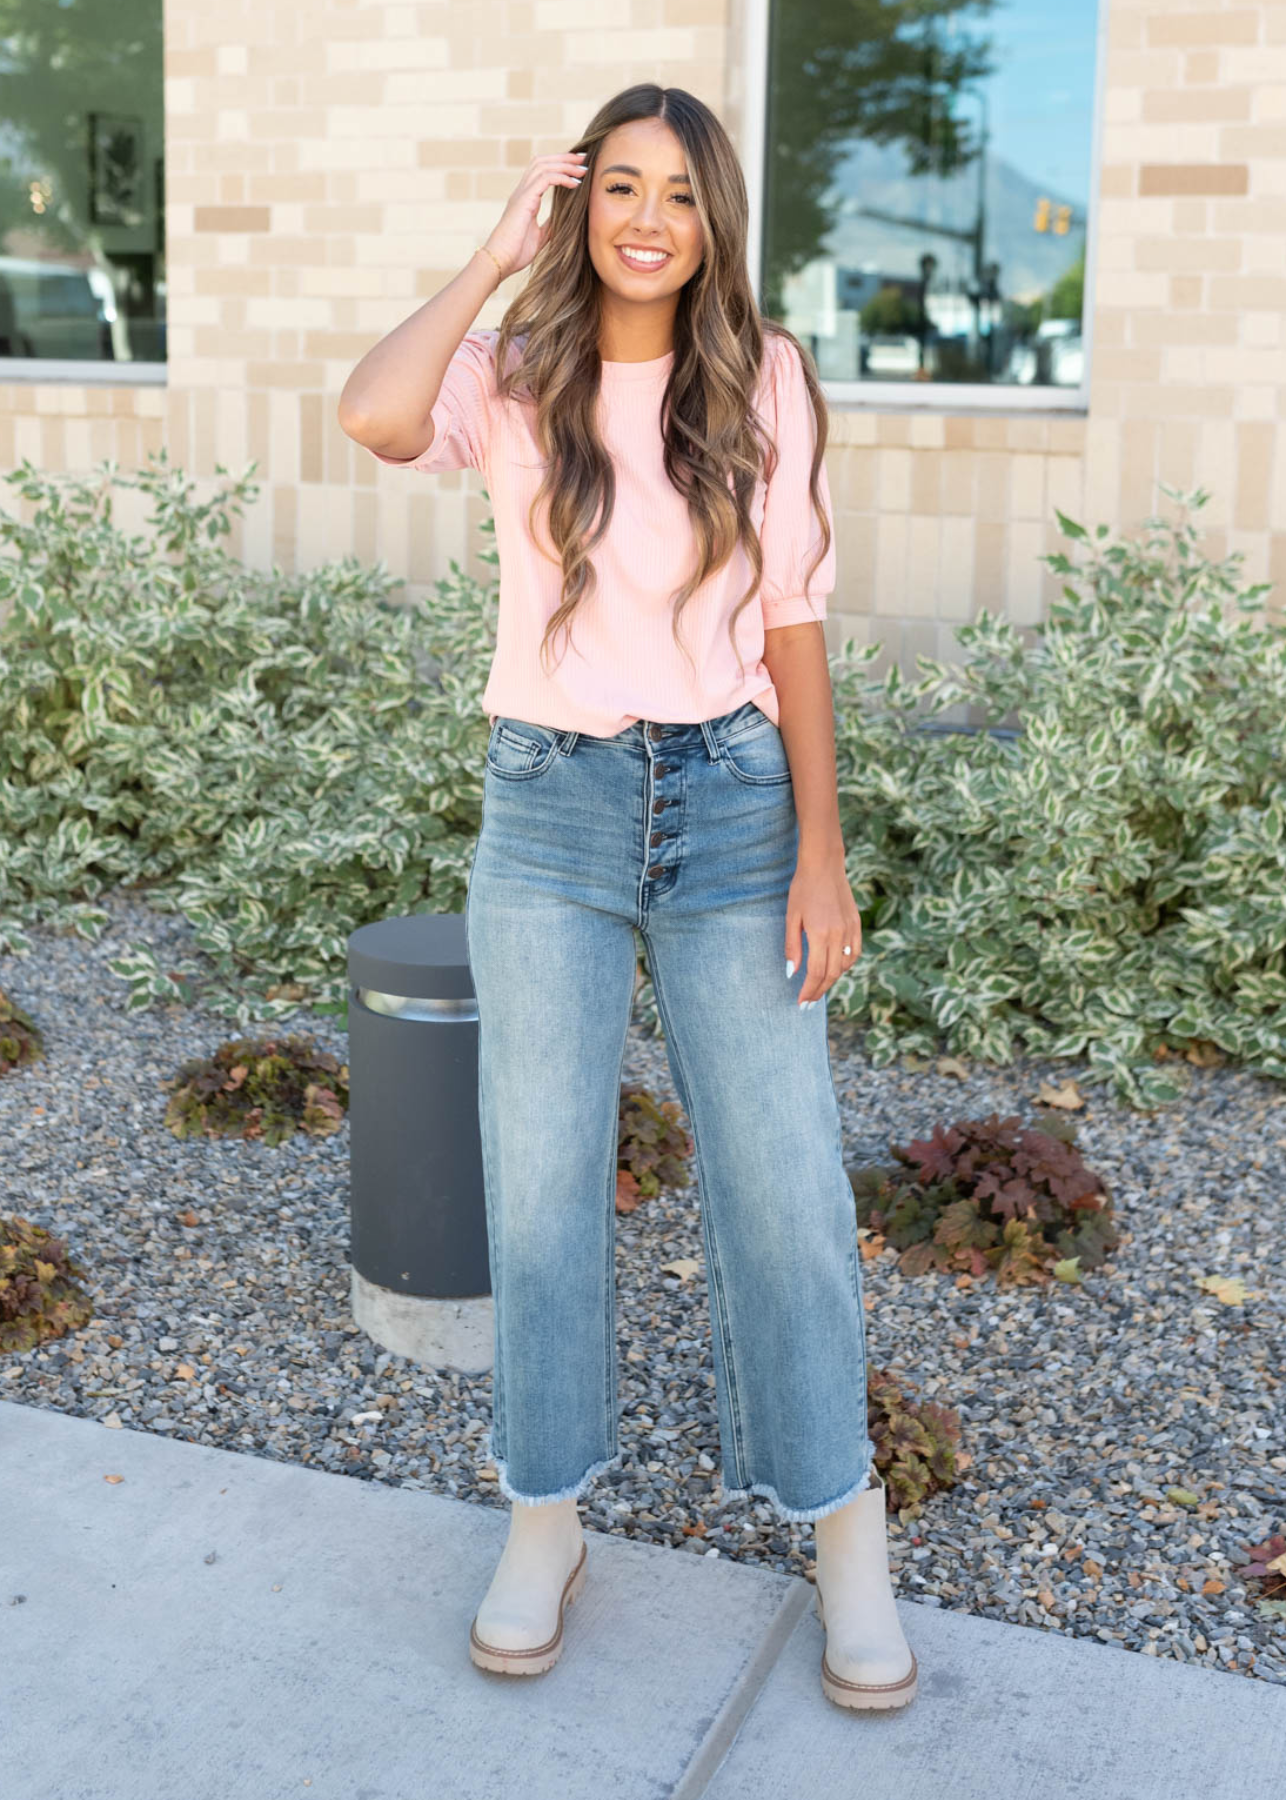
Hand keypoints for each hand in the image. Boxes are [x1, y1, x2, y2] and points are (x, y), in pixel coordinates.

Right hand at [483, 148, 587, 278]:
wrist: (501, 261)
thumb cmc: (516, 252)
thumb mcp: (540, 236)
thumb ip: (550, 225)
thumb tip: (565, 219)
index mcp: (525, 199)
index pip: (541, 172)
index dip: (559, 166)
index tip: (578, 169)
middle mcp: (522, 192)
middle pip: (542, 162)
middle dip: (564, 158)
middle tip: (584, 159)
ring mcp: (522, 194)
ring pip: (543, 166)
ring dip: (565, 165)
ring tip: (582, 169)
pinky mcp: (524, 199)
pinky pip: (545, 178)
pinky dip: (561, 177)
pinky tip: (574, 183)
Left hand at [785, 853, 861, 1006]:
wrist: (824, 866)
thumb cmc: (803, 889)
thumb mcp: (791, 918)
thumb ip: (792, 947)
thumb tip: (792, 974)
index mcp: (820, 934)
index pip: (816, 972)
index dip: (809, 991)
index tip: (801, 1002)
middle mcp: (838, 935)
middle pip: (831, 974)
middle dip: (819, 991)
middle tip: (808, 1003)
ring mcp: (850, 930)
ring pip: (844, 966)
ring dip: (832, 980)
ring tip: (819, 987)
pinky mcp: (856, 924)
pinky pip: (854, 953)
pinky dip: (846, 966)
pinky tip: (836, 970)